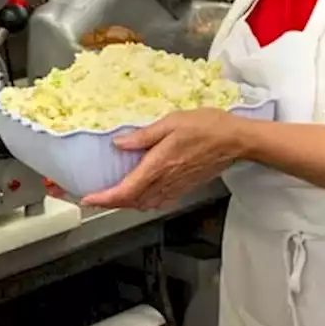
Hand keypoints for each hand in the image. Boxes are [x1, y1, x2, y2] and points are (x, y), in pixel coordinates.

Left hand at [83, 108, 246, 209]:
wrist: (236, 140)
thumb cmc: (208, 127)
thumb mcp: (172, 122)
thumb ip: (144, 135)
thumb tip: (119, 144)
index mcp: (159, 166)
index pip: (126, 191)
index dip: (105, 199)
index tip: (88, 199)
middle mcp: (165, 181)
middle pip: (131, 202)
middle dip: (110, 203)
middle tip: (92, 197)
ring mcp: (176, 187)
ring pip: (144, 204)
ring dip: (126, 203)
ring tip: (112, 195)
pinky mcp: (185, 187)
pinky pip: (158, 201)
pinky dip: (143, 201)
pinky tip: (140, 193)